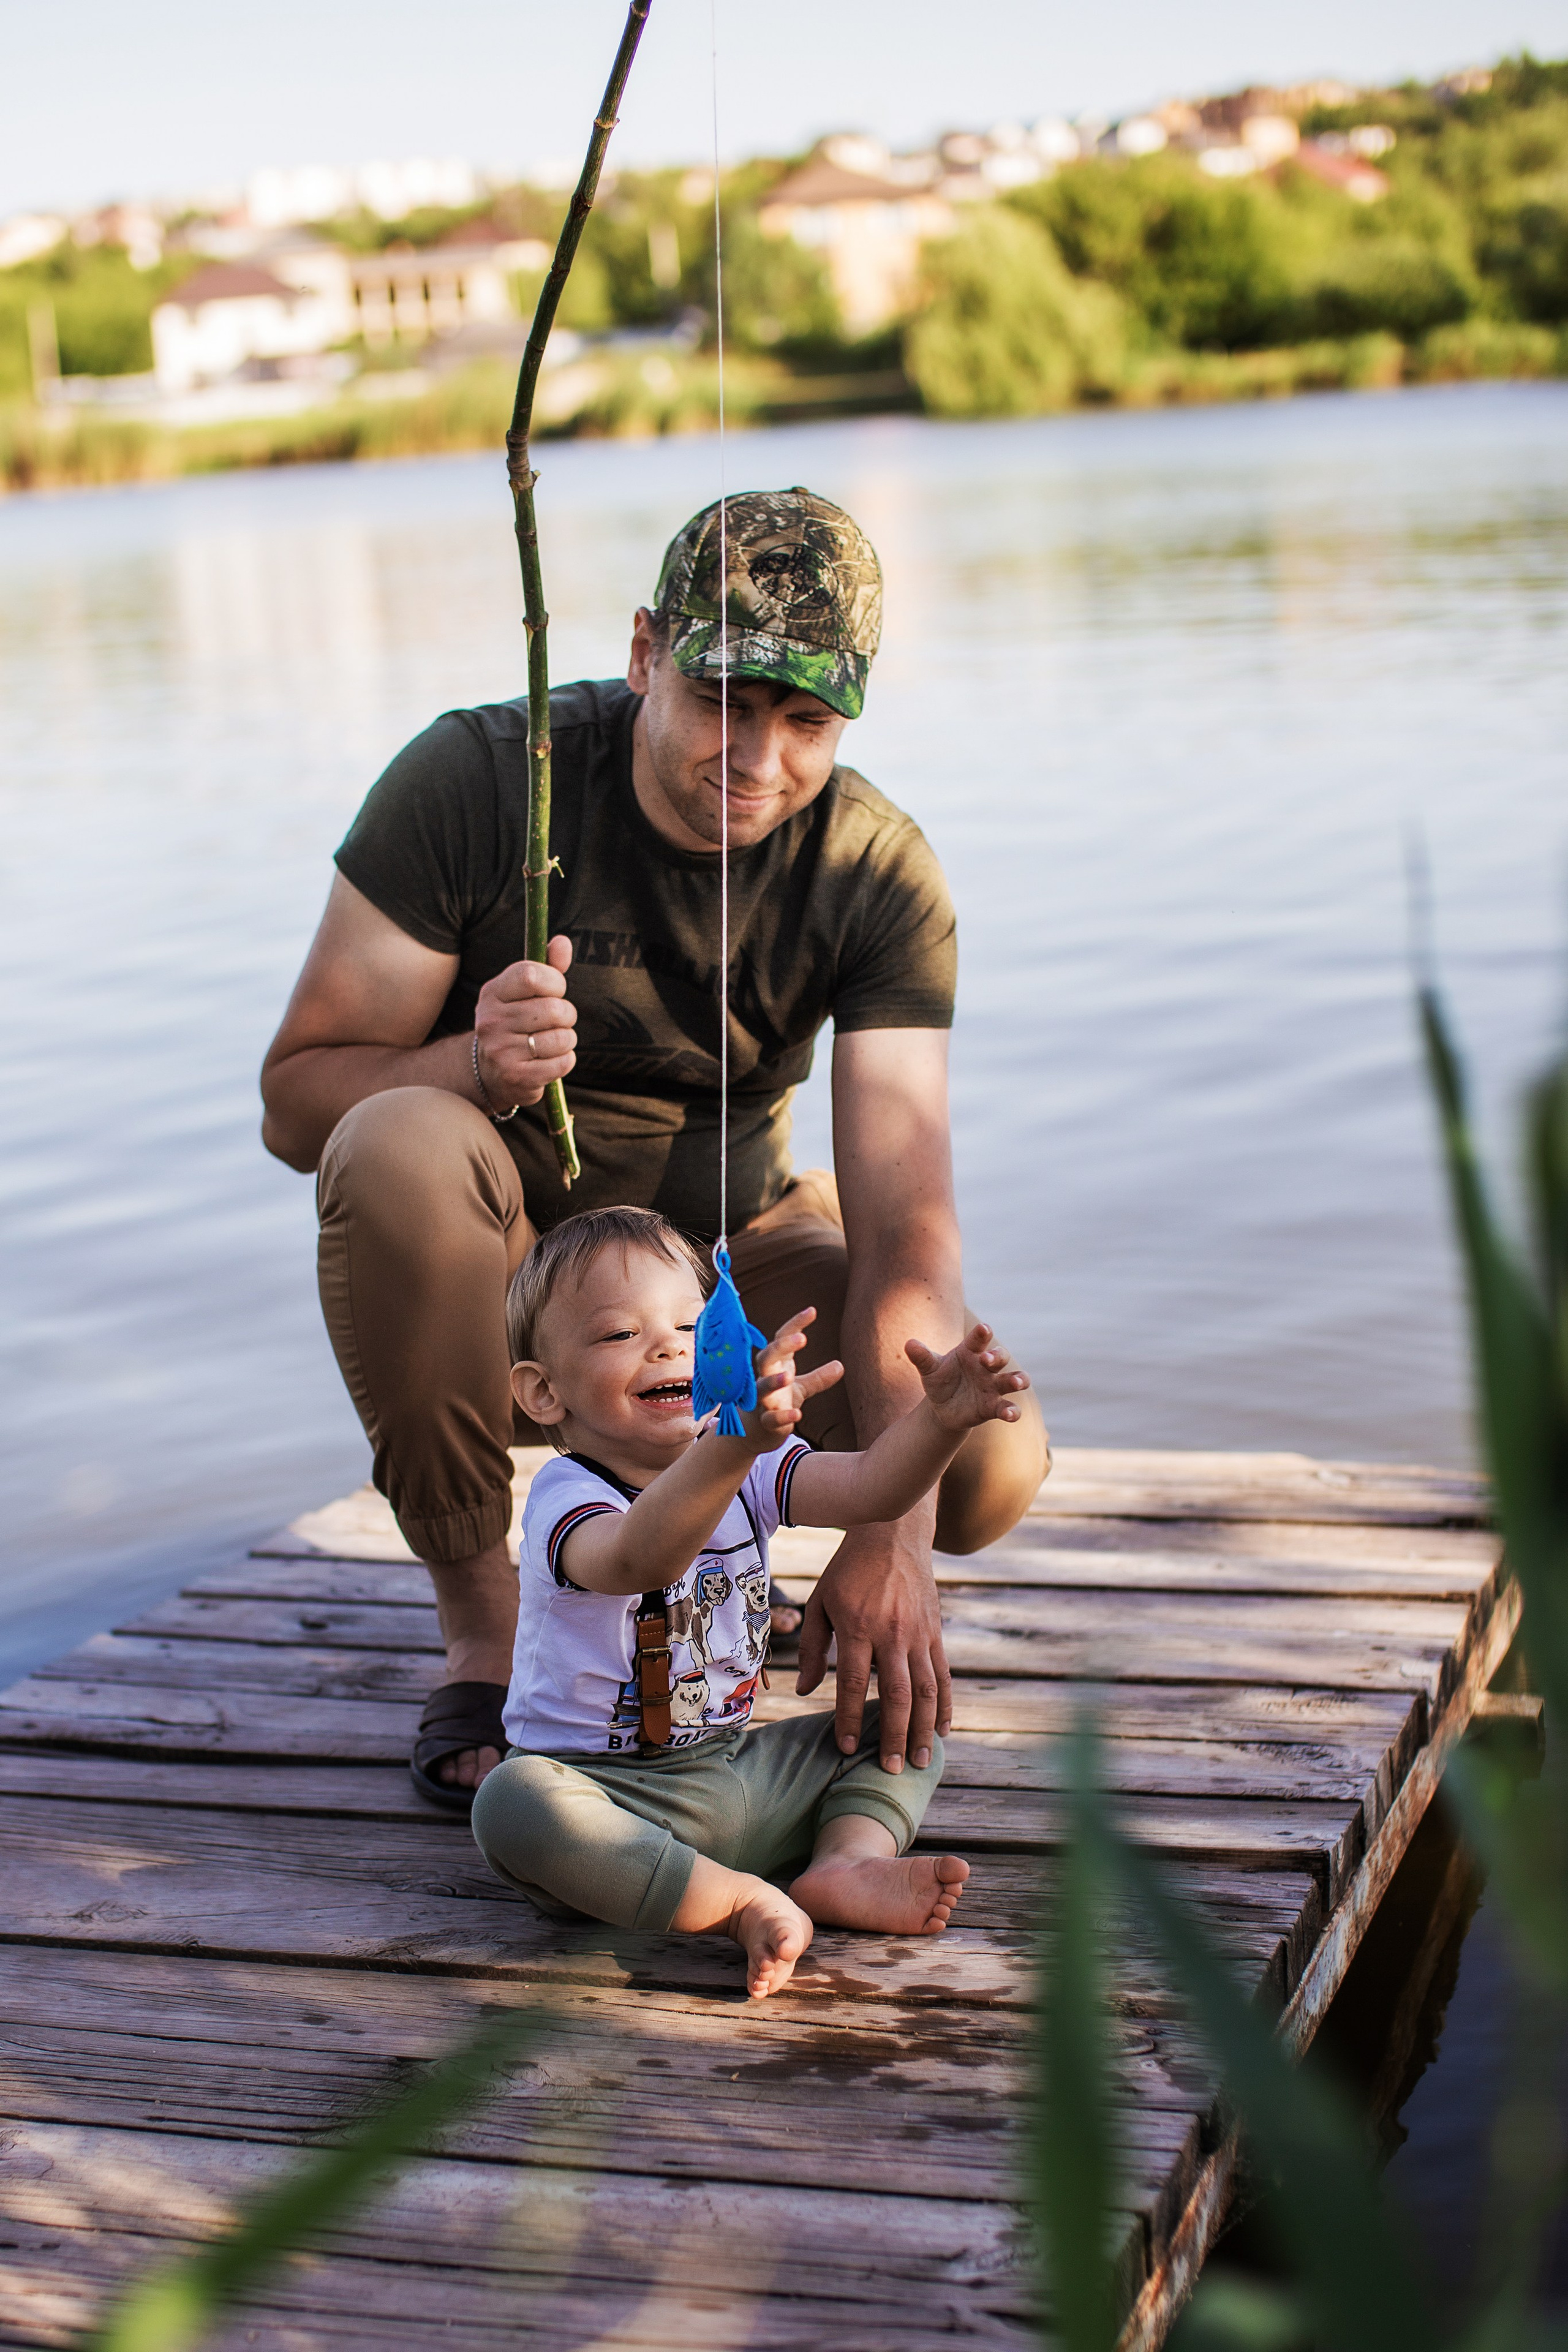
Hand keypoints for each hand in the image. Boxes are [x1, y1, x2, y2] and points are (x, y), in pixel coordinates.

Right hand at [473, 936, 576, 1109]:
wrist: (490, 1072)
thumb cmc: (516, 1024)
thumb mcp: (524, 993)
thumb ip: (546, 966)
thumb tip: (563, 942)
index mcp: (492, 993)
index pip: (531, 975)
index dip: (555, 982)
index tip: (556, 991)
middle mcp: (491, 1021)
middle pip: (554, 1008)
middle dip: (567, 1014)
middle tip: (558, 1021)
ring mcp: (500, 1051)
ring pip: (562, 1037)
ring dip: (567, 1040)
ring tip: (552, 1042)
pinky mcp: (515, 1077)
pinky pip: (563, 1063)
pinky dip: (565, 1061)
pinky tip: (550, 1061)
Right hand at [743, 1307, 842, 1448]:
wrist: (753, 1434)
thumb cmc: (776, 1403)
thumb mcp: (799, 1389)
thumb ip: (818, 1378)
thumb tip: (841, 1365)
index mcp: (774, 1366)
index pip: (781, 1339)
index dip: (795, 1325)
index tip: (812, 1310)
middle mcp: (764, 1379)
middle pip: (766, 1357)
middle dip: (781, 1347)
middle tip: (802, 1338)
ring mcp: (762, 1401)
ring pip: (762, 1388)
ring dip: (773, 1381)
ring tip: (788, 1376)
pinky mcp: (764, 1423)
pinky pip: (770, 1419)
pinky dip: (782, 1416)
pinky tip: (797, 1414)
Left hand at [798, 1521, 949, 1773]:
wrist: (893, 1535)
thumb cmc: (848, 1571)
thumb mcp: (821, 1602)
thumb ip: (812, 1648)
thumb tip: (802, 1691)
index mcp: (857, 1626)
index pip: (852, 1683)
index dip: (847, 1717)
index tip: (846, 1747)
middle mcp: (891, 1633)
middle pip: (895, 1694)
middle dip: (893, 1735)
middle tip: (890, 1768)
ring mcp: (918, 1633)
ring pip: (925, 1689)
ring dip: (924, 1728)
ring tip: (921, 1760)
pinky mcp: (935, 1632)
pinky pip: (943, 1674)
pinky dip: (944, 1704)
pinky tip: (943, 1729)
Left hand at [905, 1321, 1028, 1435]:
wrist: (942, 1406)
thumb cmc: (940, 1380)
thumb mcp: (929, 1369)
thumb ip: (922, 1357)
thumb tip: (909, 1344)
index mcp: (971, 1352)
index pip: (979, 1339)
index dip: (982, 1333)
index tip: (983, 1328)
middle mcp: (986, 1367)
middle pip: (1000, 1356)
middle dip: (997, 1356)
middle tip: (987, 1360)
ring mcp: (992, 1387)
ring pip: (1012, 1379)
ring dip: (1018, 1379)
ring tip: (1016, 1382)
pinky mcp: (993, 1407)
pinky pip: (1007, 1407)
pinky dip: (1012, 1411)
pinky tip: (1010, 1414)